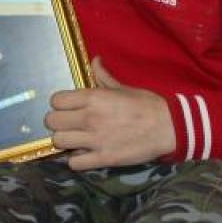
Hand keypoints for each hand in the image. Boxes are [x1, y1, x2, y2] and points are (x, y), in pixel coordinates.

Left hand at [45, 57, 175, 170]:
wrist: (169, 127)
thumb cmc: (146, 104)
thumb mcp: (123, 87)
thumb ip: (103, 75)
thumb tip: (95, 59)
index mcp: (92, 97)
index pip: (56, 100)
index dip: (59, 104)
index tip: (67, 107)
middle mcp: (89, 118)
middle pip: (52, 121)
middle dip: (58, 122)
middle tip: (68, 124)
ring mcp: (95, 140)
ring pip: (58, 142)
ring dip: (64, 141)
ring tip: (74, 140)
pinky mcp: (104, 158)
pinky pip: (74, 163)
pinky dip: (77, 160)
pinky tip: (85, 154)